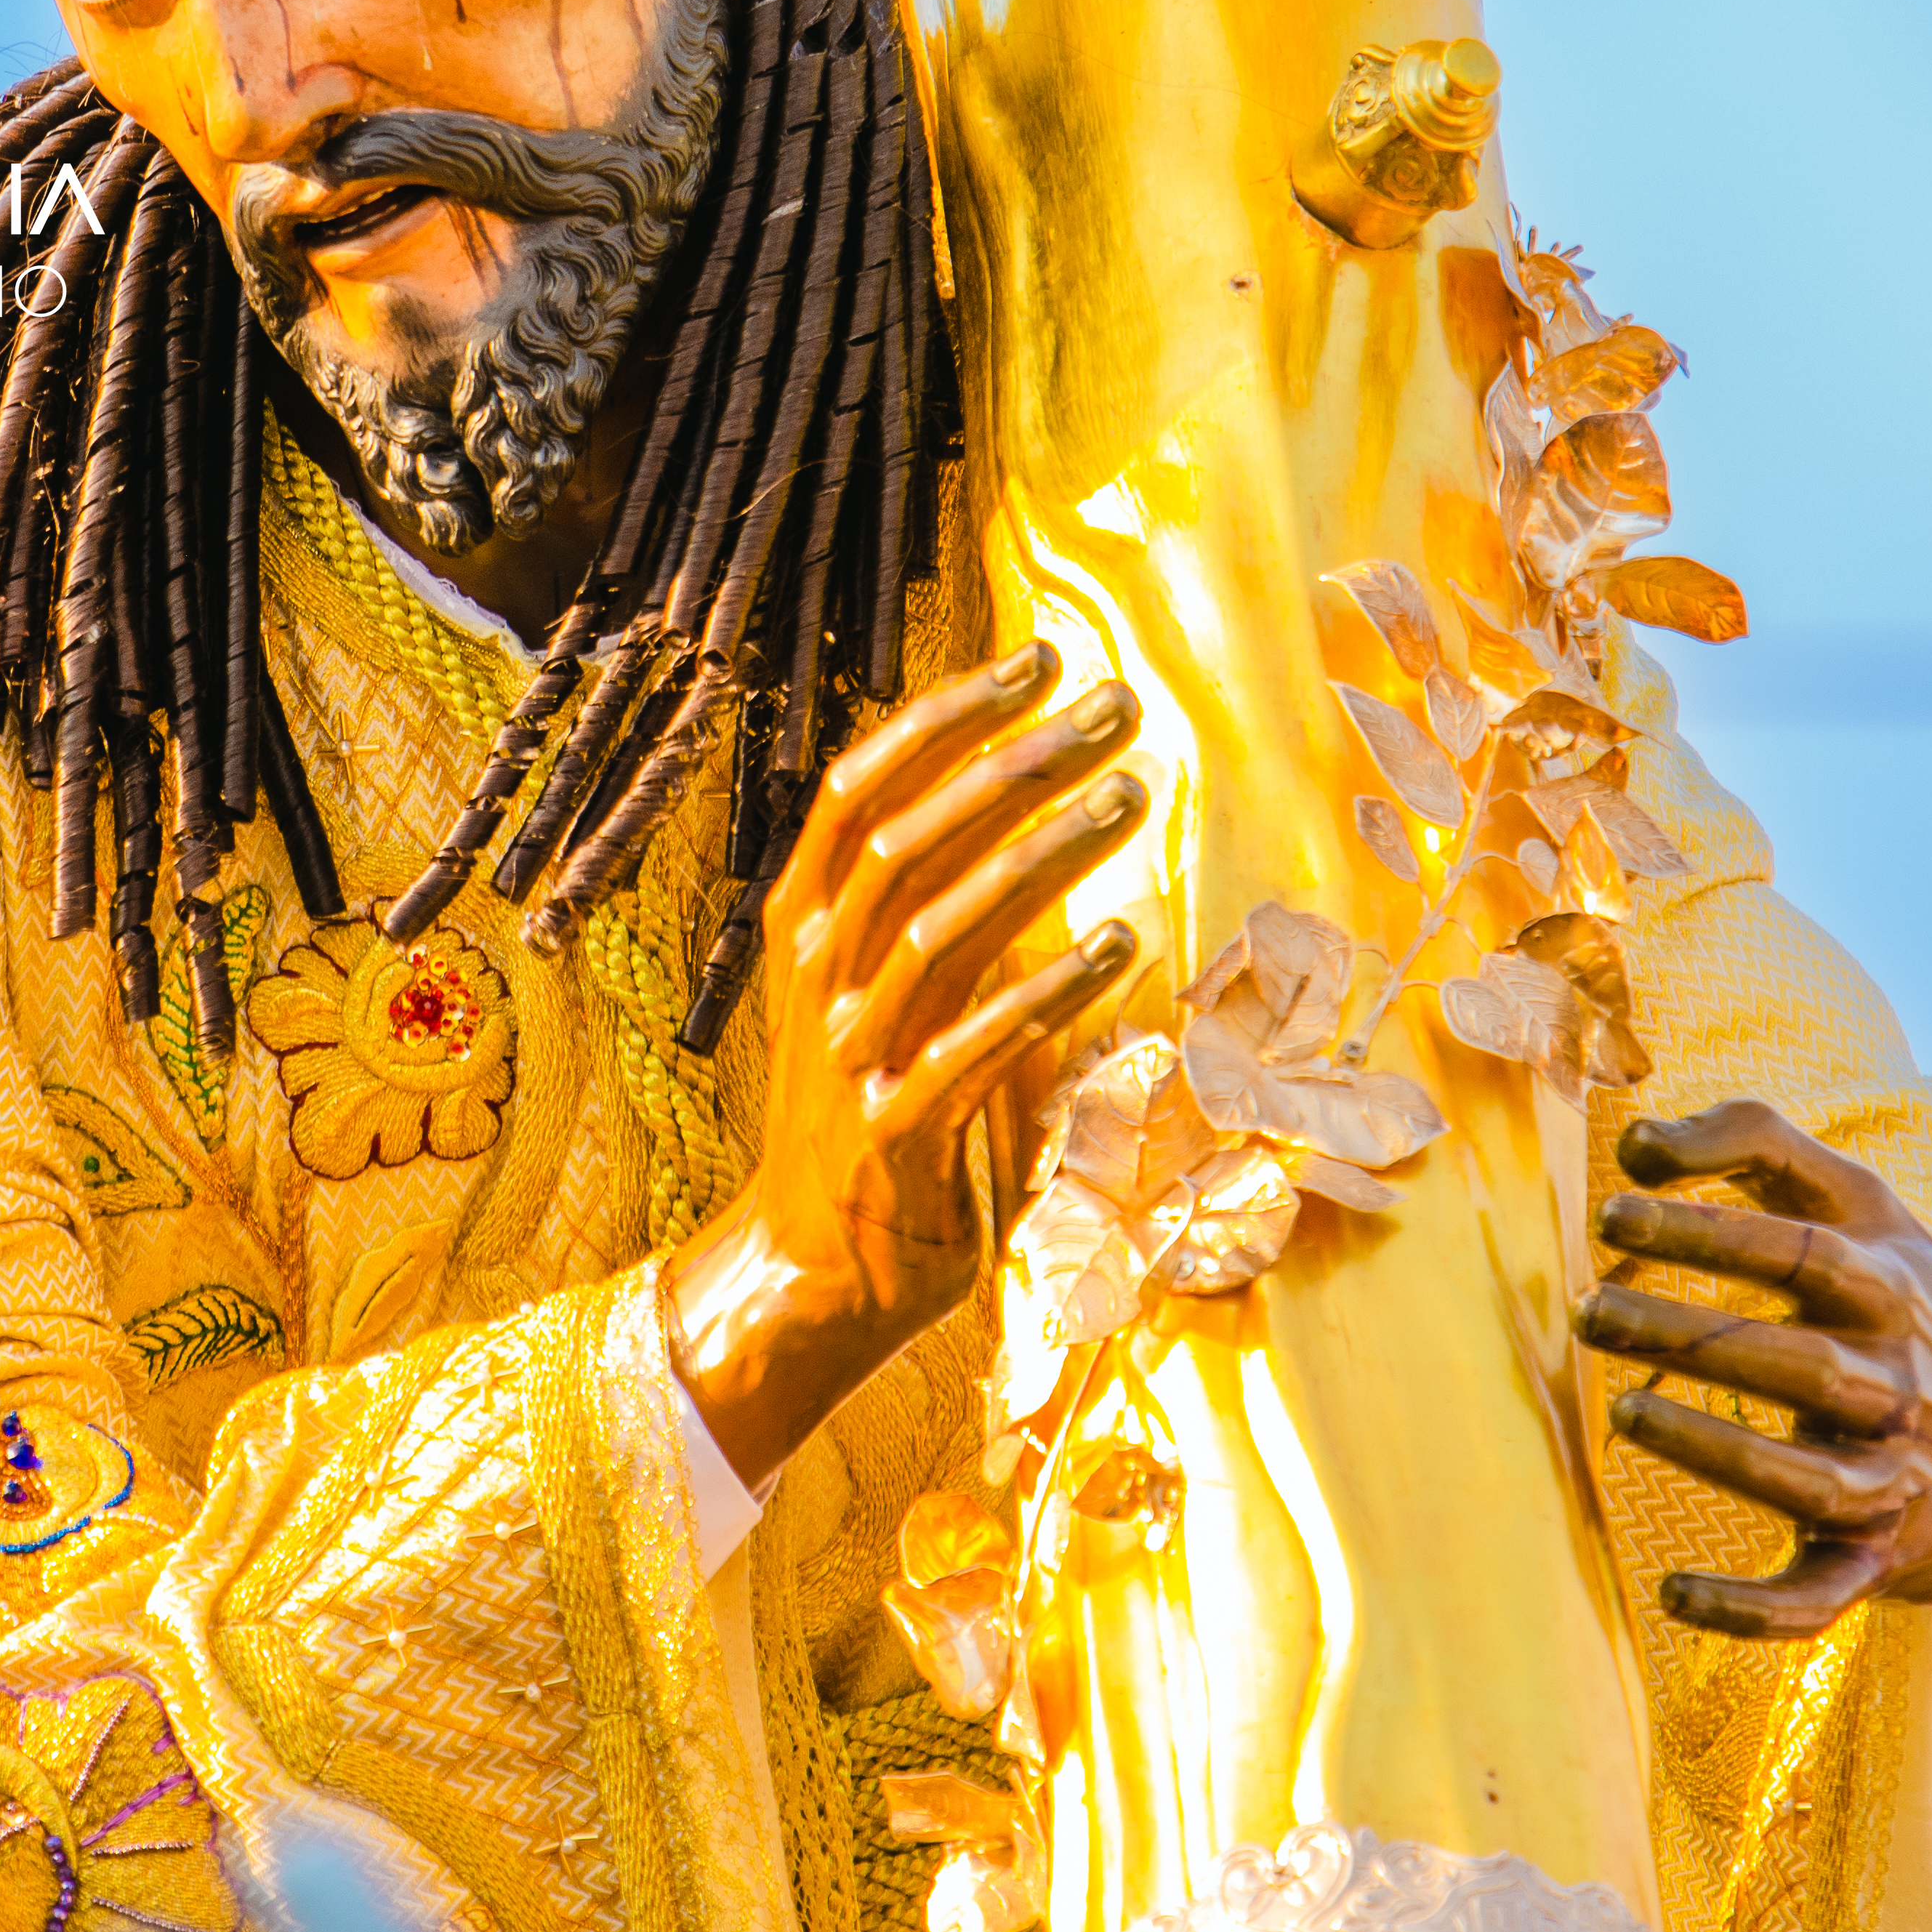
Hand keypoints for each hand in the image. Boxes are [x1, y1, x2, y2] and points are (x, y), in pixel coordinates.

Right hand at [664, 641, 1145, 1490]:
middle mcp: (814, 976)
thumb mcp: (870, 989)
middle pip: (908, 838)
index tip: (1036, 660)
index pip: (858, 786)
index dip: (946, 715)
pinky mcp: (896, 1136)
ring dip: (1042, 854)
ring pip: (941, 927)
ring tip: (1131, 796)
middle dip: (1015, 761)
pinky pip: (977, 1048)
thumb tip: (1024, 796)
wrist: (805, 1271)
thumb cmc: (863, 1110)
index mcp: (799, 925)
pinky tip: (1122, 942)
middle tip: (1114, 709)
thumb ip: (927, 899)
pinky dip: (1049, 991)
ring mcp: (849, 1057)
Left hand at [1577, 1099, 1931, 1640]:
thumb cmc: (1909, 1301)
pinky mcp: (1875, 1559)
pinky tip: (1675, 1593)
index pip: (1799, 1251)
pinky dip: (1752, 1609)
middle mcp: (1898, 1385)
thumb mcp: (1861, 1203)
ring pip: (1807, 1480)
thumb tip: (1634, 1138)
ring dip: (1714, 1451)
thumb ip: (1754, 1139)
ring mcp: (1891, 1479)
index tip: (1614, 1211)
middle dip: (1689, 1338)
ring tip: (1625, 1411)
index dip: (1706, 1229)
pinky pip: (1817, 1600)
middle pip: (1796, 1363)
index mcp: (1889, 1290)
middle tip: (1592, 1312)